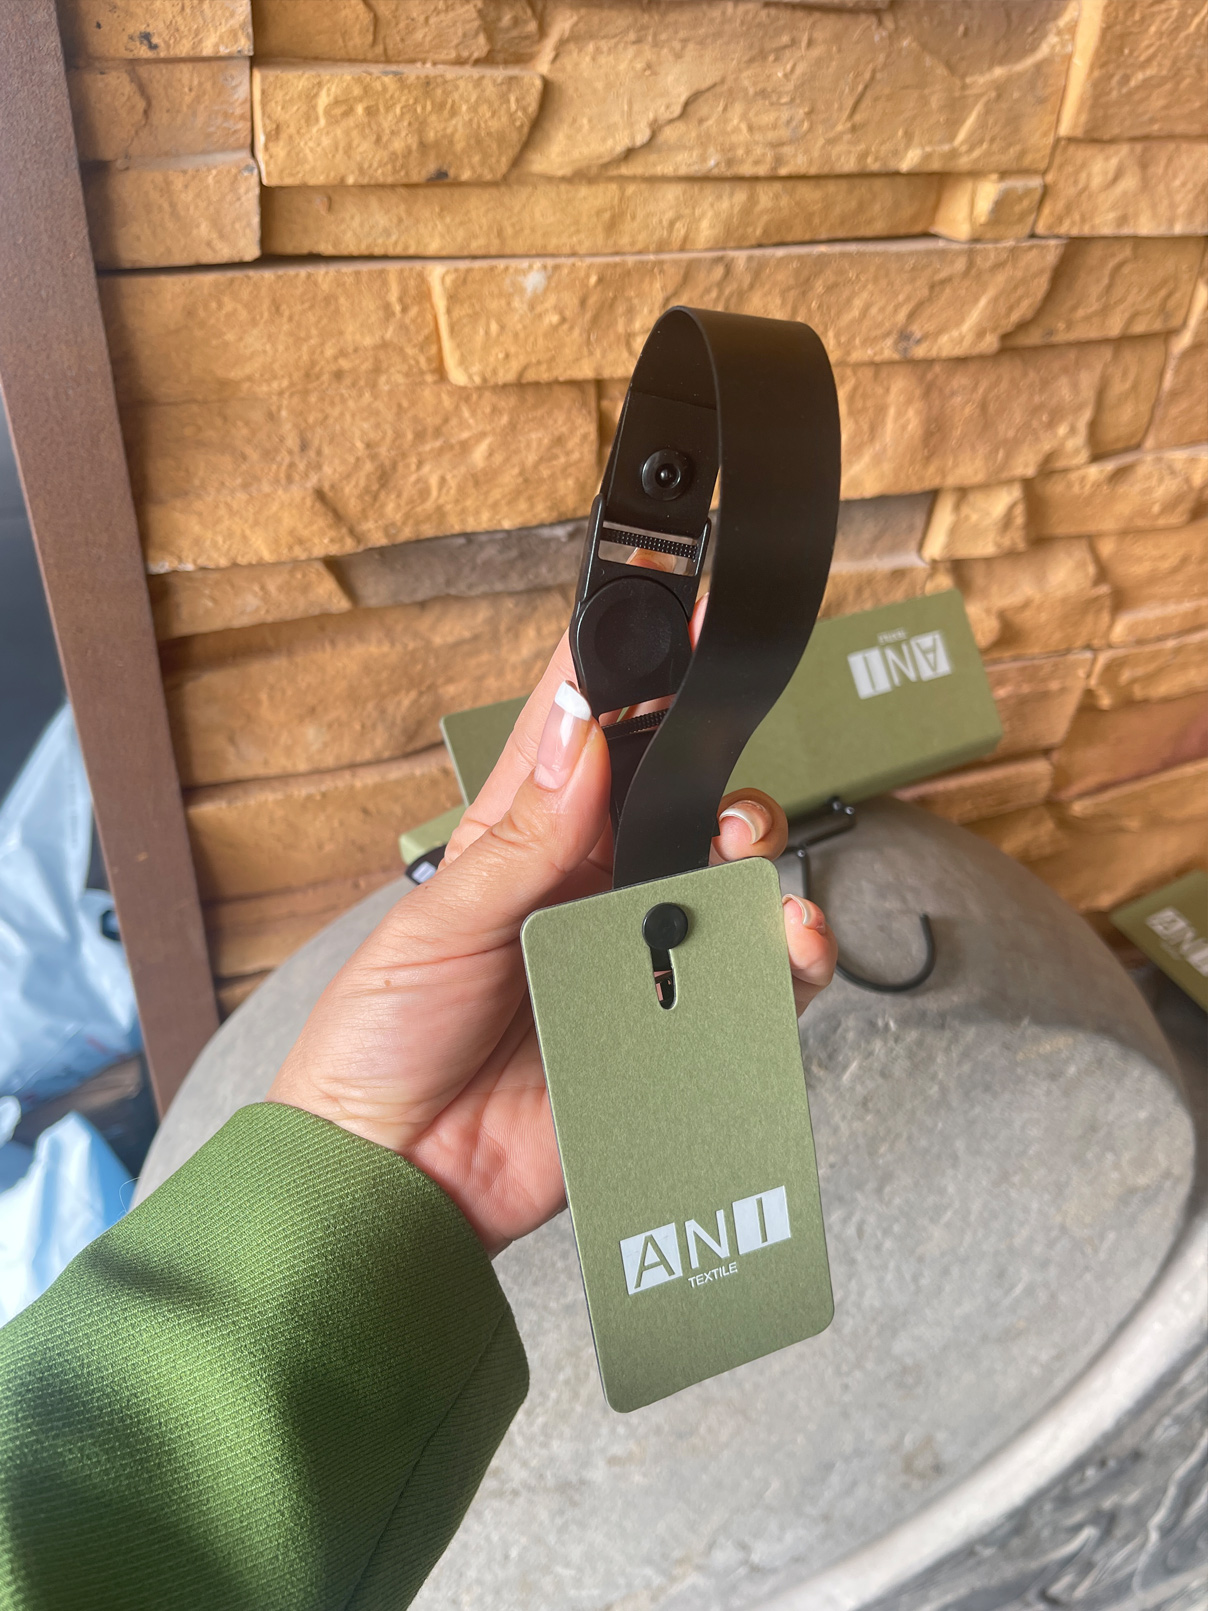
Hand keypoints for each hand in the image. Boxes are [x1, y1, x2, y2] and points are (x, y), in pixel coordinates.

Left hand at [268, 634, 837, 1254]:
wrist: (395, 1180)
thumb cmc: (383, 1040)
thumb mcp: (438, 927)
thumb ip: (520, 840)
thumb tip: (578, 737)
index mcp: (520, 843)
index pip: (582, 736)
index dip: (626, 672)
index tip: (670, 613)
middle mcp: (587, 890)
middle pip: (675, 801)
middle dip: (708, 769)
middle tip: (709, 770)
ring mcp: (631, 957)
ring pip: (725, 883)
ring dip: (751, 855)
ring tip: (741, 852)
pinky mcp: (665, 1031)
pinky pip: (745, 984)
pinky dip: (780, 957)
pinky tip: (781, 940)